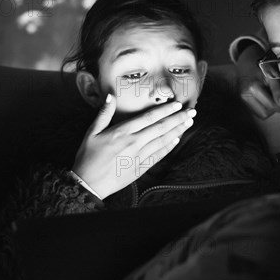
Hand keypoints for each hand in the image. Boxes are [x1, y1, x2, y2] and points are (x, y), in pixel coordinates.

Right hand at [72, 95, 195, 198]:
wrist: (88, 183)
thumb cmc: (88, 157)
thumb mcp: (92, 132)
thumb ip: (103, 114)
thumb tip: (110, 96)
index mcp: (122, 132)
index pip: (149, 118)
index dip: (165, 110)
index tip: (177, 104)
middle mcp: (133, 142)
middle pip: (160, 128)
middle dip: (178, 118)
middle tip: (191, 111)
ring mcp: (139, 156)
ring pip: (163, 140)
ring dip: (177, 130)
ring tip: (189, 122)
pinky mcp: (141, 168)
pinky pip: (158, 155)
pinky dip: (168, 147)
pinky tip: (176, 140)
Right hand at [236, 43, 279, 118]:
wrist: (247, 60)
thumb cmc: (261, 64)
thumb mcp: (272, 73)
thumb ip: (278, 90)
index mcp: (253, 87)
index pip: (272, 105)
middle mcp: (245, 95)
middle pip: (265, 113)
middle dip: (277, 109)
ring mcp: (243, 99)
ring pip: (261, 114)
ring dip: (271, 110)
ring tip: (278, 100)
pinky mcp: (243, 101)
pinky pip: (257, 111)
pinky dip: (265, 108)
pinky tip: (270, 99)